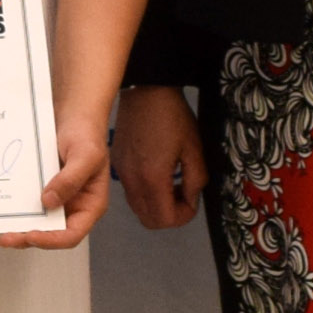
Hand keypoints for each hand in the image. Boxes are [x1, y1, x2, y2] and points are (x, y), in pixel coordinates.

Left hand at [3, 108, 111, 249]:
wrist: (73, 114)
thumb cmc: (85, 133)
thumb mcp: (84, 155)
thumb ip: (70, 179)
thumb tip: (48, 202)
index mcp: (90, 205)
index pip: (72, 234)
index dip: (52, 240)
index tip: (31, 236)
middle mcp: (72, 206)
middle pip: (51, 232)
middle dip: (28, 237)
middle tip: (6, 238)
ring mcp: (56, 197)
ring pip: (37, 220)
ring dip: (19, 225)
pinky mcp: (41, 187)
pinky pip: (28, 202)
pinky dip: (15, 206)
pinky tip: (0, 204)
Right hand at [114, 85, 207, 230]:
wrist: (145, 92)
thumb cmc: (171, 116)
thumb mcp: (194, 149)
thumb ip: (196, 180)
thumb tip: (191, 198)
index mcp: (152, 177)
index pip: (165, 219)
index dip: (184, 216)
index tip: (193, 200)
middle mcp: (132, 179)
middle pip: (148, 220)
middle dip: (169, 215)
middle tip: (183, 196)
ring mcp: (121, 172)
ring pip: (138, 208)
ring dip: (156, 205)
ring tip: (172, 185)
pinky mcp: (116, 164)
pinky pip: (130, 191)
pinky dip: (145, 193)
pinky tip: (157, 174)